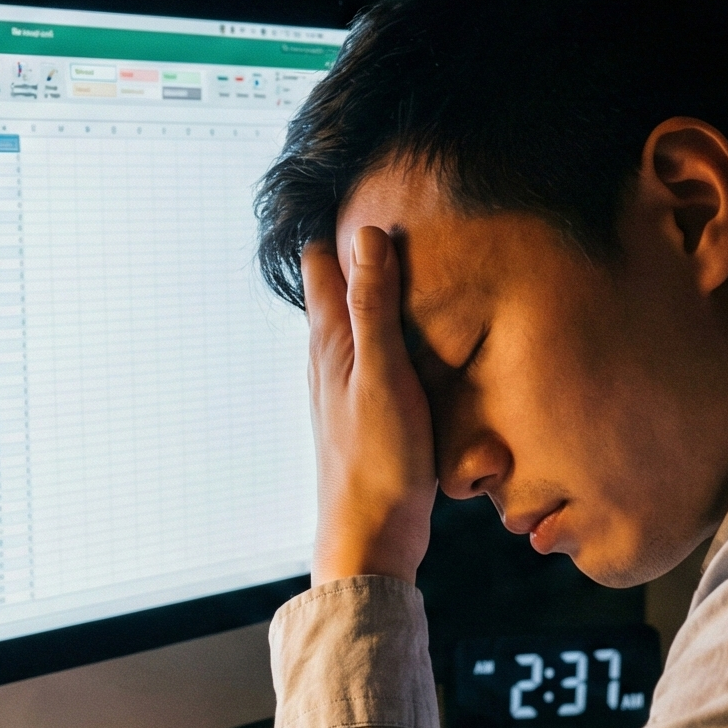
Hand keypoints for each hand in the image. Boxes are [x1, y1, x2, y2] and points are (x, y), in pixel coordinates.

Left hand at [303, 229, 437, 583]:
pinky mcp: (363, 415)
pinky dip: (384, 334)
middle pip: (331, 290)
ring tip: (398, 262)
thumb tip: (365, 235)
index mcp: (329, 343)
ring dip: (368, 294)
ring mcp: (342, 390)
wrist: (371, 537)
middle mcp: (327, 361)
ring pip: (350, 325)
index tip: (357, 189)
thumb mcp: (383, 374)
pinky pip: (370, 357)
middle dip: (347, 253)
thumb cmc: (378, 460)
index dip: (335, 227)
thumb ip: (375, 306)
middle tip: (380, 212)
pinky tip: (408, 339)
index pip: (319, 263)